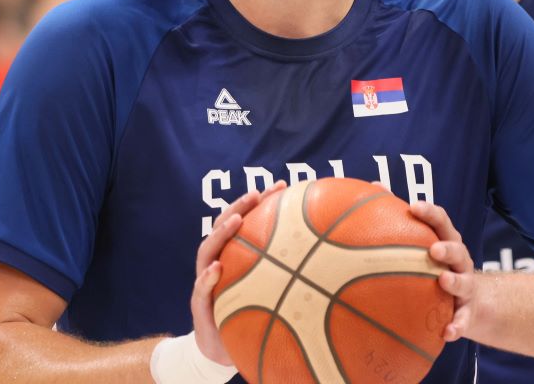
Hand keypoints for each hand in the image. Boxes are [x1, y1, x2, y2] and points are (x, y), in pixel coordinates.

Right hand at [191, 180, 286, 364]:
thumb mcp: (270, 293)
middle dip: (239, 206)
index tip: (283, 185)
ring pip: (207, 251)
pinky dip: (207, 278)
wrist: (221, 348)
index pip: (245, 220)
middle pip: (224, 227)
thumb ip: (288, 274)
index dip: (261, 202)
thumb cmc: (249, 314)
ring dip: (221, 233)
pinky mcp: (200, 305)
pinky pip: (201, 290)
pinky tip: (217, 269)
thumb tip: (332, 260)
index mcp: (235, 255)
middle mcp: (218, 262)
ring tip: (235, 221)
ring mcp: (206, 281)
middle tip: (257, 193)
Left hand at [411, 200, 478, 342]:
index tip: (414, 206)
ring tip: (443, 281)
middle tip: (433, 248)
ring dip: (454, 282)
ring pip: (464, 282)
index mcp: (446, 242)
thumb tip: (371, 187)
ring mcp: (466, 287)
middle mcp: (459, 262)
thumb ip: (399, 220)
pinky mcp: (468, 313)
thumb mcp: (423, 245)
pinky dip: (457, 326)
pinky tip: (447, 333)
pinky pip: (463, 321)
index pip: (441, 222)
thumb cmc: (437, 266)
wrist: (473, 303)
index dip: (430, 213)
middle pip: (457, 249)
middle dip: (447, 247)